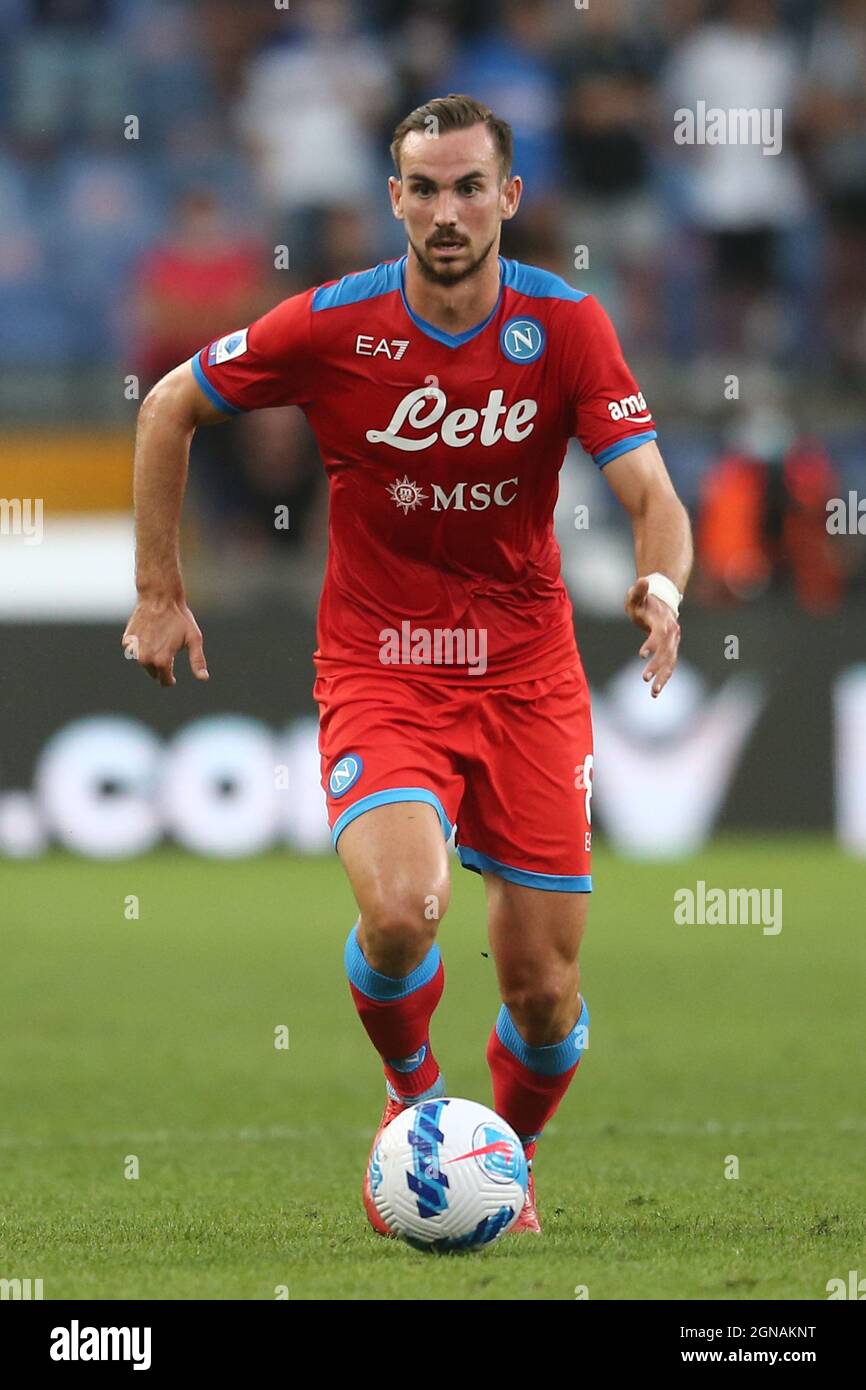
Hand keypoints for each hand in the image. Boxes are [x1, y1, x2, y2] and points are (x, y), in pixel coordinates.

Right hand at [121, 595, 208, 686]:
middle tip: (168, 649)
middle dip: (161, 666)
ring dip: (150, 656)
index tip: (173, 678)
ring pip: (143, 661)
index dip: (170, 680)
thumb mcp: (194, 639)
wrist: (159, 597)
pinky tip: (148, 634)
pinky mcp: (126, 640)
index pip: (165, 681)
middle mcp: (145, 658)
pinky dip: (140, 646)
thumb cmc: (179, 618)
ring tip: (159, 639)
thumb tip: (203, 678)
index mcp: (162, 661)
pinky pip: (134, 650)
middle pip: (153, 672)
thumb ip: (197, 661)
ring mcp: (134, 649)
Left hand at [625, 576, 680, 697]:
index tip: (642, 655)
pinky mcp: (671, 650)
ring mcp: (673, 642)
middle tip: (645, 678)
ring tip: (653, 692)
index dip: (652, 644)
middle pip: (666, 652)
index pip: (659, 635)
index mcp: (662, 621)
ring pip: (670, 662)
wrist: (661, 602)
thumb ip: (638, 591)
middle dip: (657, 666)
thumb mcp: (637, 595)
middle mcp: (671, 633)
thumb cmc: (644, 601)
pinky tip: (655, 692)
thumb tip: (642, 580)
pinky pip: (669, 666)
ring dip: (663, 677)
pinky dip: (664, 678)